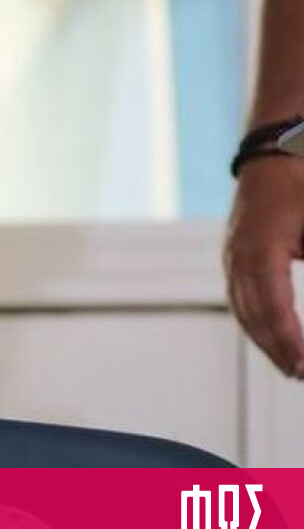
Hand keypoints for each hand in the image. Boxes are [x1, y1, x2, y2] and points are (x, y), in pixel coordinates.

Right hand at [225, 156, 303, 377]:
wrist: (274, 153)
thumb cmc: (303, 182)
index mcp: (262, 248)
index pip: (274, 307)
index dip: (291, 340)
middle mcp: (239, 256)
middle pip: (254, 315)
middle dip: (278, 349)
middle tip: (302, 375)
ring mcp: (232, 256)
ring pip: (242, 310)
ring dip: (265, 341)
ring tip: (290, 366)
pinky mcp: (234, 256)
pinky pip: (239, 298)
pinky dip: (255, 323)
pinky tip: (271, 339)